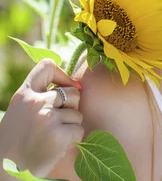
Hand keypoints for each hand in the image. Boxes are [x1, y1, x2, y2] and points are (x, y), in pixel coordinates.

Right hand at [0, 58, 82, 177]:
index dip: (62, 75)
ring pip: (78, 114)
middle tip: (57, 122)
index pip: (47, 66)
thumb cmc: (17, 140)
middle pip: (73, 93)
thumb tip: (73, 86)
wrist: (6, 169)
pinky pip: (79, 130)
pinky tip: (57, 145)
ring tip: (52, 136)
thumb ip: (39, 97)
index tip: (65, 87)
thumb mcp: (21, 110)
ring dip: (70, 126)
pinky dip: (72, 139)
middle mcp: (36, 102)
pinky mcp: (59, 134)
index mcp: (24, 94)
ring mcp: (48, 117)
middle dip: (71, 107)